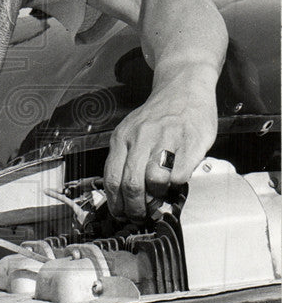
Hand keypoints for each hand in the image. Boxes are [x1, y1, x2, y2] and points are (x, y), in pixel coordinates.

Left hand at [102, 71, 217, 219]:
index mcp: (122, 137)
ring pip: (154, 181)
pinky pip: (179, 174)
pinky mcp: (190, 141)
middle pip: (132, 184)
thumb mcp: (132, 132)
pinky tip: (176, 179)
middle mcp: (141, 136)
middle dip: (136, 208)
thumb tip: (122, 196)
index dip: (117, 203)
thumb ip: (126, 158)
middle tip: (142, 214)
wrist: (183, 88)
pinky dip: (177, 184)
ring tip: (160, 196)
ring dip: (157, 196)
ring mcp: (166, 138)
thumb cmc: (158, 117)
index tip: (122, 213)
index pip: (112, 179)